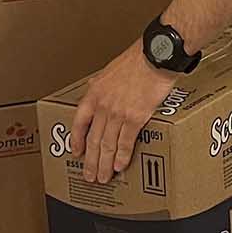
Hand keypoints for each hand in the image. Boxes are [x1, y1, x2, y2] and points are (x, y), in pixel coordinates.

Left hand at [69, 43, 180, 184]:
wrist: (155, 56)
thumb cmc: (137, 59)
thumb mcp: (110, 69)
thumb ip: (101, 83)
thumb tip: (94, 86)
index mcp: (95, 93)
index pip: (79, 122)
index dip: (76, 140)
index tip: (76, 152)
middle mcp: (103, 105)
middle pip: (93, 139)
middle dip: (91, 161)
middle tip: (90, 175)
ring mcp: (118, 113)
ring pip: (107, 145)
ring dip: (104, 164)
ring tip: (103, 176)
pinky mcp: (136, 117)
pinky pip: (126, 142)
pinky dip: (122, 156)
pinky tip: (120, 166)